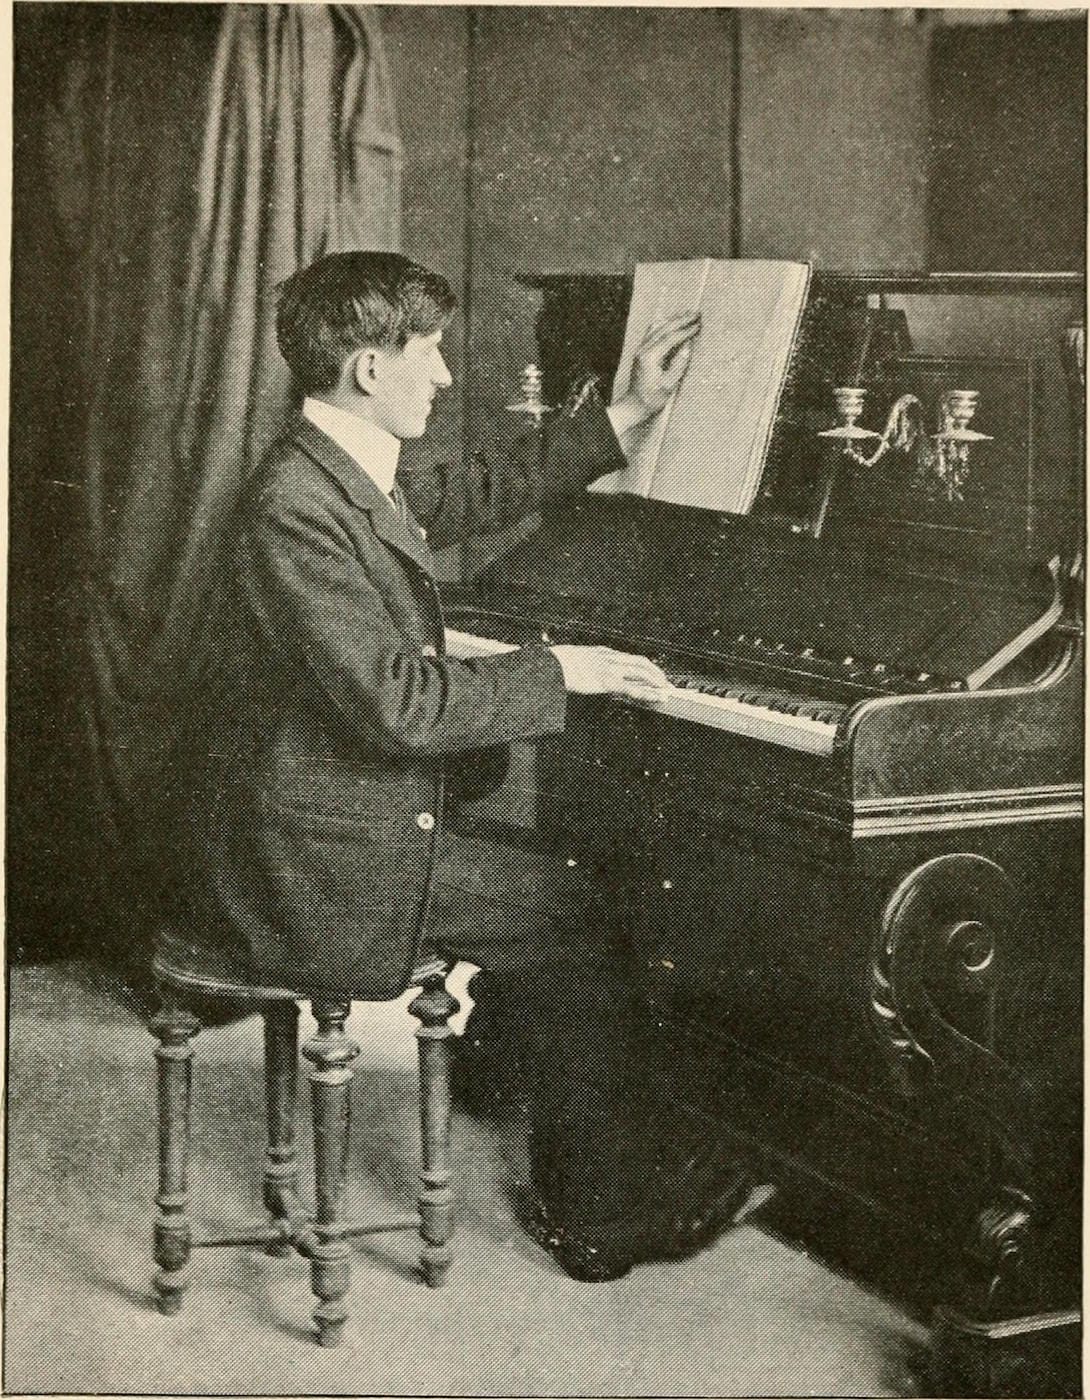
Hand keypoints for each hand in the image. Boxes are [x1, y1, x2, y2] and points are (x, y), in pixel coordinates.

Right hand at [550, 645, 668, 703]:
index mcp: (603, 652)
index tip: (651, 672)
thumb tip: (588, 674)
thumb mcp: (576, 661)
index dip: (643, 666)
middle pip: (640, 662)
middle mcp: (610, 657)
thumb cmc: (559, 665)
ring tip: (665, 690)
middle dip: (655, 672)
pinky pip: (632, 688)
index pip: (629, 658)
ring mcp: (610, 668)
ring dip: (656, 681)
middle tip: (664, 682)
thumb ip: (587, 665)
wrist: (551, 665)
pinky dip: (647, 693)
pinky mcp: (607, 681)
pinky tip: (657, 697)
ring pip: (641, 672)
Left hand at [608, 311, 700, 435]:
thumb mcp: (668, 385)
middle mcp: (643, 349)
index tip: (698, 325)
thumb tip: (688, 347)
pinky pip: (651, 332)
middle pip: (664, 328)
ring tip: (686, 314)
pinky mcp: (640, 351)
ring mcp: (640, 349)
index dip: (685, 331)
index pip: (670, 338)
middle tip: (696, 313)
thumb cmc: (651, 398)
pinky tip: (669, 321)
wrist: (634, 405)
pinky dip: (663, 324)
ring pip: (657, 327)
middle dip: (681, 320)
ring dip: (672, 319)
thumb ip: (678, 365)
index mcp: (650, 357)